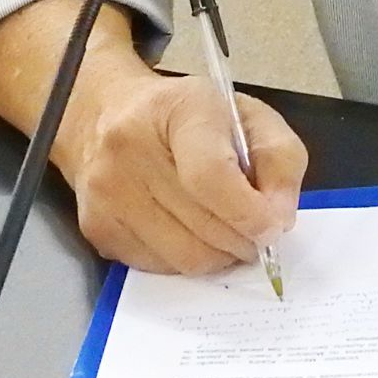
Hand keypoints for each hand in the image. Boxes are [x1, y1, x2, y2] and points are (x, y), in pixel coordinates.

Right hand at [54, 69, 305, 274]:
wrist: (108, 113)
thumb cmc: (188, 116)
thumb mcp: (249, 117)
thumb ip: (280, 160)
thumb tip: (279, 218)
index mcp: (178, 110)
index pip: (211, 176)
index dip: (248, 212)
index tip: (272, 227)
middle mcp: (130, 148)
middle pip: (203, 226)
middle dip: (243, 239)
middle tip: (256, 233)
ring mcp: (107, 191)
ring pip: (183, 257)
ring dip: (219, 256)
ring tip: (227, 232)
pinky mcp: (96, 227)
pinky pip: (159, 267)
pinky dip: (187, 260)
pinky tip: (191, 232)